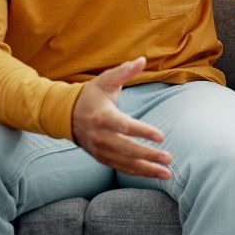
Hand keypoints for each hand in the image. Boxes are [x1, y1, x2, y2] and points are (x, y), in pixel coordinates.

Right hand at [71, 57, 171, 179]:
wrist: (66, 115)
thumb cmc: (91, 95)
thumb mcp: (105, 80)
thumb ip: (124, 72)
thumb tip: (142, 60)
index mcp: (102, 117)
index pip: (124, 127)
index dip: (143, 132)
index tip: (161, 136)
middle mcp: (100, 136)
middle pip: (126, 149)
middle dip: (148, 155)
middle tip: (168, 158)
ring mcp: (100, 149)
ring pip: (125, 163)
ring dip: (147, 169)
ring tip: (167, 173)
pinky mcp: (102, 157)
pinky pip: (121, 167)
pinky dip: (138, 173)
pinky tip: (154, 174)